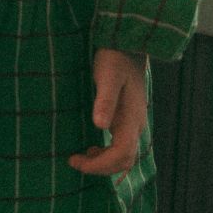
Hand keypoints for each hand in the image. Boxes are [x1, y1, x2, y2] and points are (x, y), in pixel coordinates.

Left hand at [68, 48, 146, 176]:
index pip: (121, 155)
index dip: (100, 165)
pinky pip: (122, 145)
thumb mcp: (107, 76)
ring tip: (81, 156)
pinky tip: (93, 145)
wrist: (128, 45)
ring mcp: (135, 122)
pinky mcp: (130, 117)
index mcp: (131, 118)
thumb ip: (105, 100)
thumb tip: (99, 126)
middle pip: (125, 160)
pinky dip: (108, 152)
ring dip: (104, 161)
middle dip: (100, 167)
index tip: (76, 161)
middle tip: (75, 161)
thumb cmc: (115, 58)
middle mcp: (137, 124)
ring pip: (125, 155)